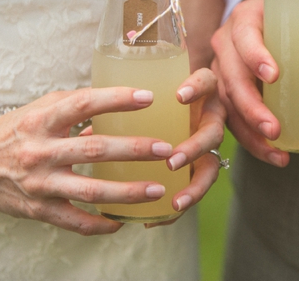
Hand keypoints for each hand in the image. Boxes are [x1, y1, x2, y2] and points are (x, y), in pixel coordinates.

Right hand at [0, 87, 175, 235]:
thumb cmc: (16, 130)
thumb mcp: (42, 109)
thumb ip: (77, 106)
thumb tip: (121, 104)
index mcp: (43, 119)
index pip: (84, 104)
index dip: (117, 99)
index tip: (149, 98)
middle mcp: (40, 150)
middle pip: (95, 149)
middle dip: (134, 150)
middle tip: (166, 149)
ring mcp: (39, 182)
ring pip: (90, 189)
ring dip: (127, 191)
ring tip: (158, 189)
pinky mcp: (37, 209)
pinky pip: (74, 221)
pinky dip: (99, 224)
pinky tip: (122, 221)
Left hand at [77, 69, 226, 227]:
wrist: (185, 101)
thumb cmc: (160, 96)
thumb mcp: (151, 93)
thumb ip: (128, 103)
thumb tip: (84, 133)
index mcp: (200, 93)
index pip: (206, 82)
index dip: (196, 88)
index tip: (178, 97)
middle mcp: (210, 118)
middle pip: (214, 132)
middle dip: (195, 147)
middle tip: (171, 160)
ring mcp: (209, 144)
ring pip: (212, 166)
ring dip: (194, 186)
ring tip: (175, 201)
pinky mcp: (204, 165)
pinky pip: (197, 187)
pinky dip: (180, 202)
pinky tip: (160, 217)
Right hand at [210, 0, 298, 166]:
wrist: (257, 13)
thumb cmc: (284, 15)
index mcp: (245, 19)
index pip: (245, 36)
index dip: (255, 56)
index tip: (274, 76)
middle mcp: (226, 43)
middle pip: (232, 78)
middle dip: (252, 108)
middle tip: (275, 129)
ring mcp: (221, 68)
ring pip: (227, 103)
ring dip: (249, 132)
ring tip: (276, 152)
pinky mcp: (224, 88)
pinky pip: (230, 115)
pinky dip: (248, 138)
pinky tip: (270, 153)